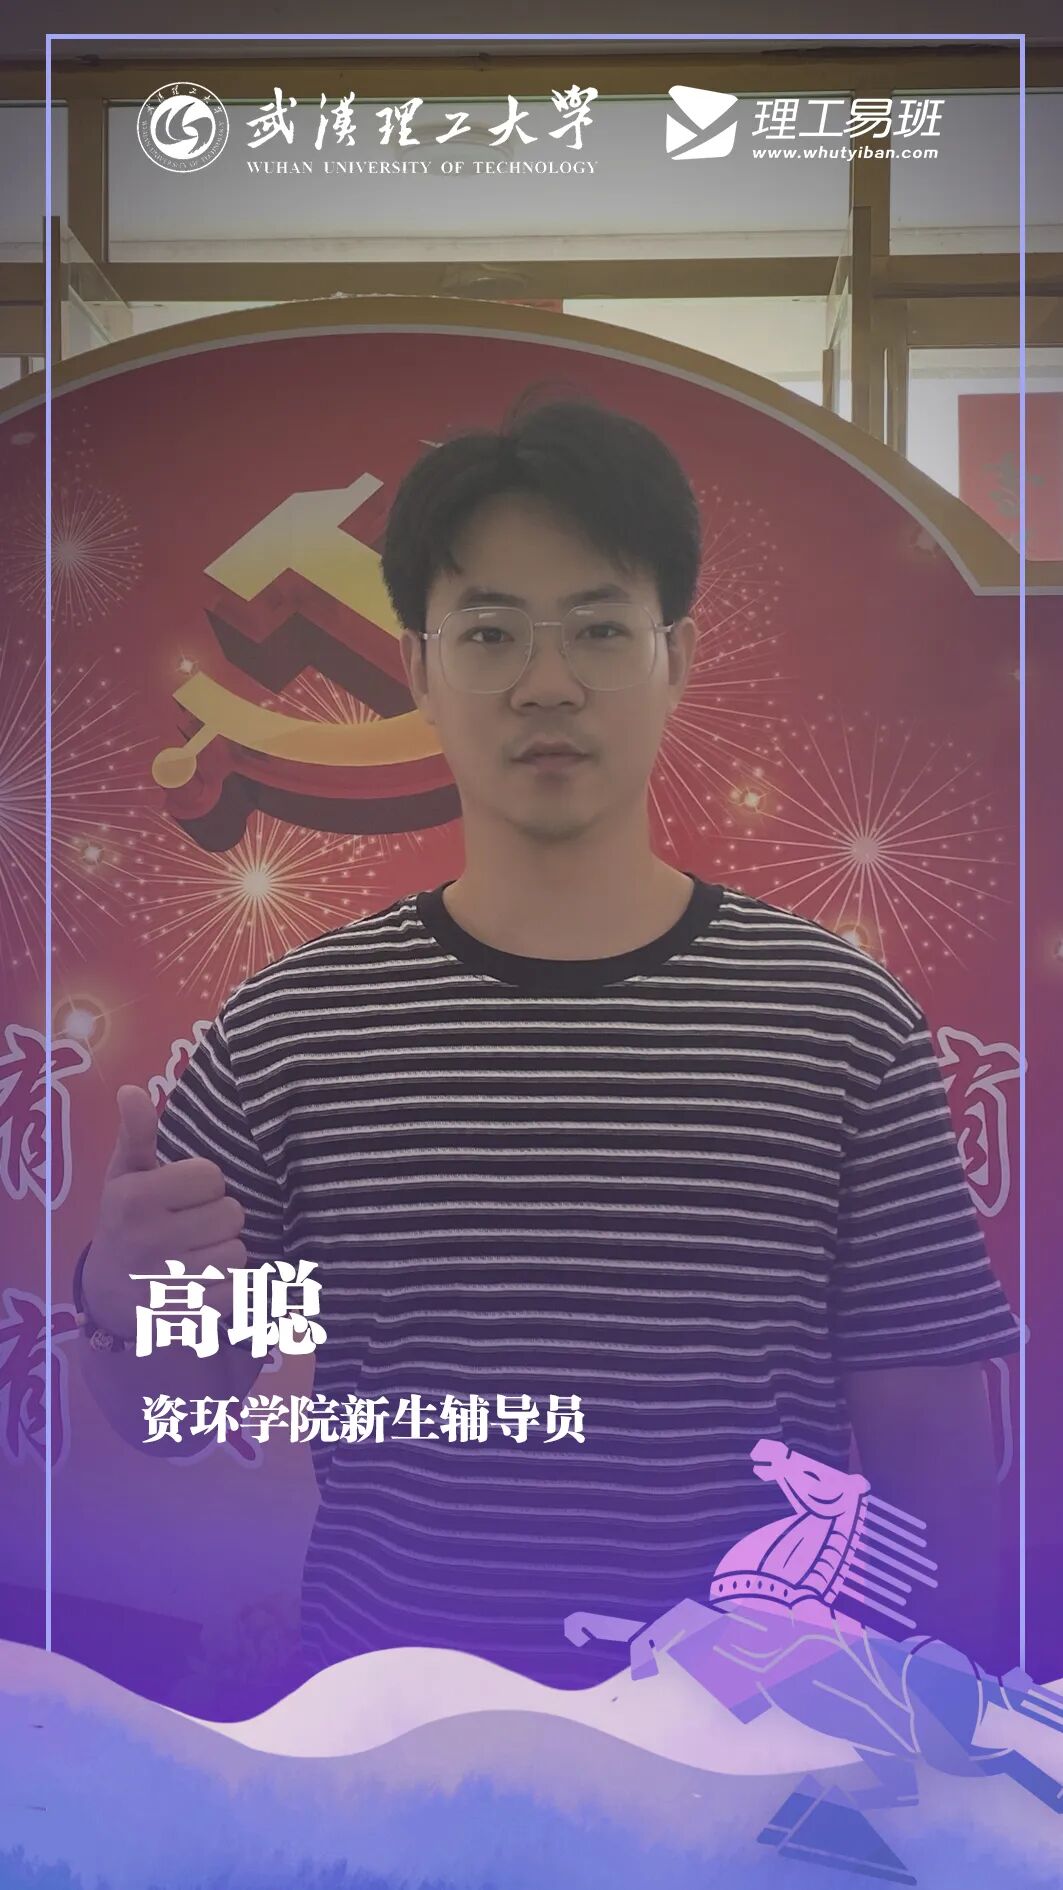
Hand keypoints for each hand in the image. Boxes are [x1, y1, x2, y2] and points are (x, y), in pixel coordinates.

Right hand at [82, 1084, 246, 1340]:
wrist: (107, 1294)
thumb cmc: (124, 1220)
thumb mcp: (124, 1175)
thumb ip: (136, 1133)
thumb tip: (132, 1089)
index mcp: (134, 1199)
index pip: (211, 1176)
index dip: (204, 1183)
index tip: (182, 1194)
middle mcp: (149, 1239)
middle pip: (231, 1214)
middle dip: (217, 1217)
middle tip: (190, 1225)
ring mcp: (169, 1282)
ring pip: (238, 1251)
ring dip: (224, 1251)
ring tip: (195, 1252)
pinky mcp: (188, 1316)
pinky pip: (239, 1289)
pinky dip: (229, 1286)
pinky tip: (204, 1281)